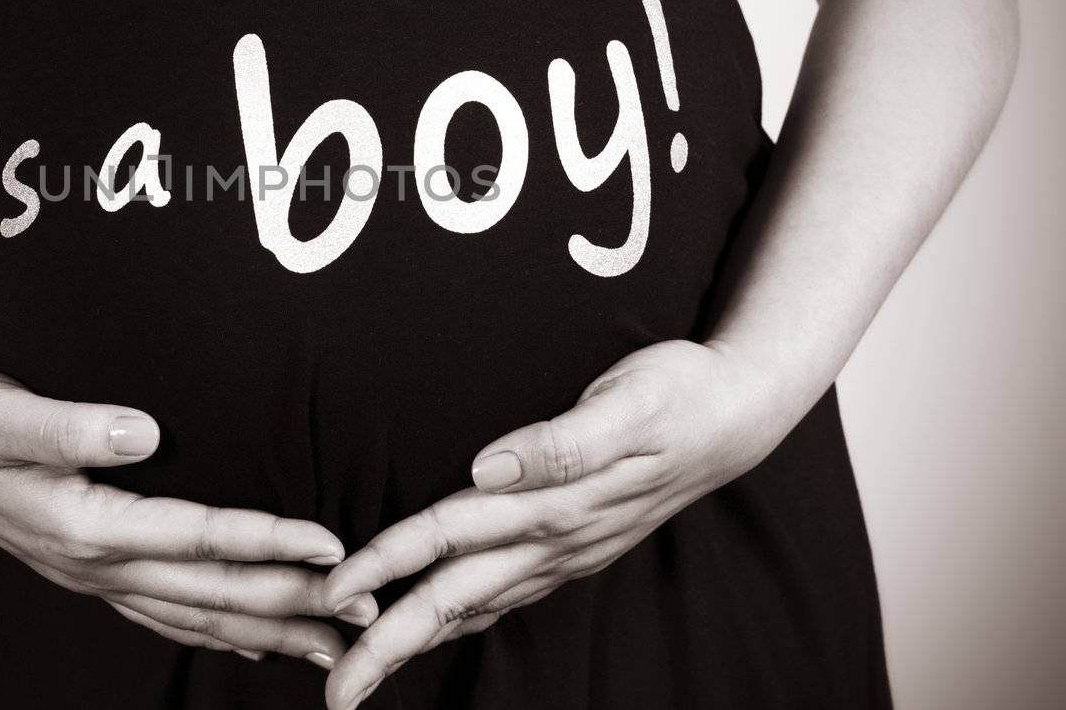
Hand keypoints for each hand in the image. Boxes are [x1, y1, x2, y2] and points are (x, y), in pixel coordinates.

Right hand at [0, 367, 377, 667]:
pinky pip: (169, 619)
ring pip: (198, 620)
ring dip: (268, 634)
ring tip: (334, 649)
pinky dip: (219, 635)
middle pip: (214, 596)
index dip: (270, 541)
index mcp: (87, 527)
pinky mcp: (94, 572)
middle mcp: (98, 566)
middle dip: (294, 606)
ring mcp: (96, 579)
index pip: (200, 539)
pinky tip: (253, 643)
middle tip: (367, 612)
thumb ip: (71, 423)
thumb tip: (143, 430)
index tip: (334, 543)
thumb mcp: (4, 411)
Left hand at [319, 340, 788, 708]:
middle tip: (336, 690)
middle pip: (453, 597)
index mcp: (553, 504)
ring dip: (418, 638)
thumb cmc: (679, 394)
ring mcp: (565, 550)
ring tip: (367, 671)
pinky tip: (439, 629)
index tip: (334, 597)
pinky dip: (461, 618)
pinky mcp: (573, 543)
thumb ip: (561, 441)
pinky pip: (504, 594)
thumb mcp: (629, 405)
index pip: (447, 538)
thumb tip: (489, 466)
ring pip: (475, 604)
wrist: (740, 414)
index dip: (387, 565)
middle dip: (389, 645)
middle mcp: (553, 539)